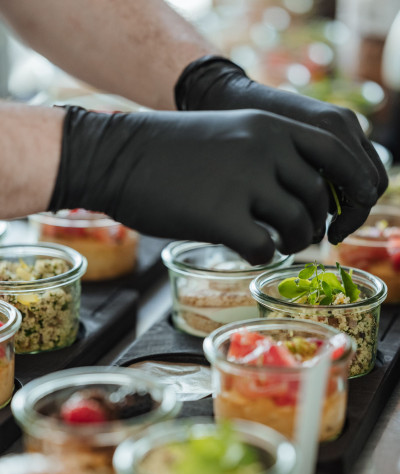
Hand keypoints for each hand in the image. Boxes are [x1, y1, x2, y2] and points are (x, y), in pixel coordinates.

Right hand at [49, 106, 376, 263]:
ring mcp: (243, 182)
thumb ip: (271, 152)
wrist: (116, 157)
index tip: (336, 209)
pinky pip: (265, 248)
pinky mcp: (220, 217)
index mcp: (270, 125)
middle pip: (318, 197)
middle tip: (299, 236)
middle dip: (315, 223)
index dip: (347, 185)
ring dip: (293, 242)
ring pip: (298, 226)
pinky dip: (264, 256)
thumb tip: (304, 192)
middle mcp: (264, 149)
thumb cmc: (171, 150)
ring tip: (278, 245)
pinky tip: (249, 250)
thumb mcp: (231, 132)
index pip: (336, 152)